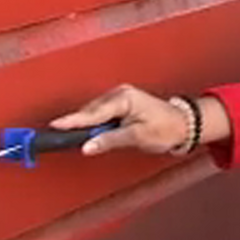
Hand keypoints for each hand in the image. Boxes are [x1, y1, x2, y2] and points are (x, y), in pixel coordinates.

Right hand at [52, 84, 188, 155]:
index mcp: (124, 98)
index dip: (73, 121)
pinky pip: (101, 112)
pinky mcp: (121, 103)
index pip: (93, 112)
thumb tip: (88, 146)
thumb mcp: (137, 137)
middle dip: (77, 123)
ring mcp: (120, 97)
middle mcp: (120, 93)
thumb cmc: (166, 128)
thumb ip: (110, 140)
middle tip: (60, 135)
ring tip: (73, 136)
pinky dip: (94, 122)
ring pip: (94, 112)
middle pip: (91, 111)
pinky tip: (90, 131)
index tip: (56, 125)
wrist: (183, 124)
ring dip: (86, 124)